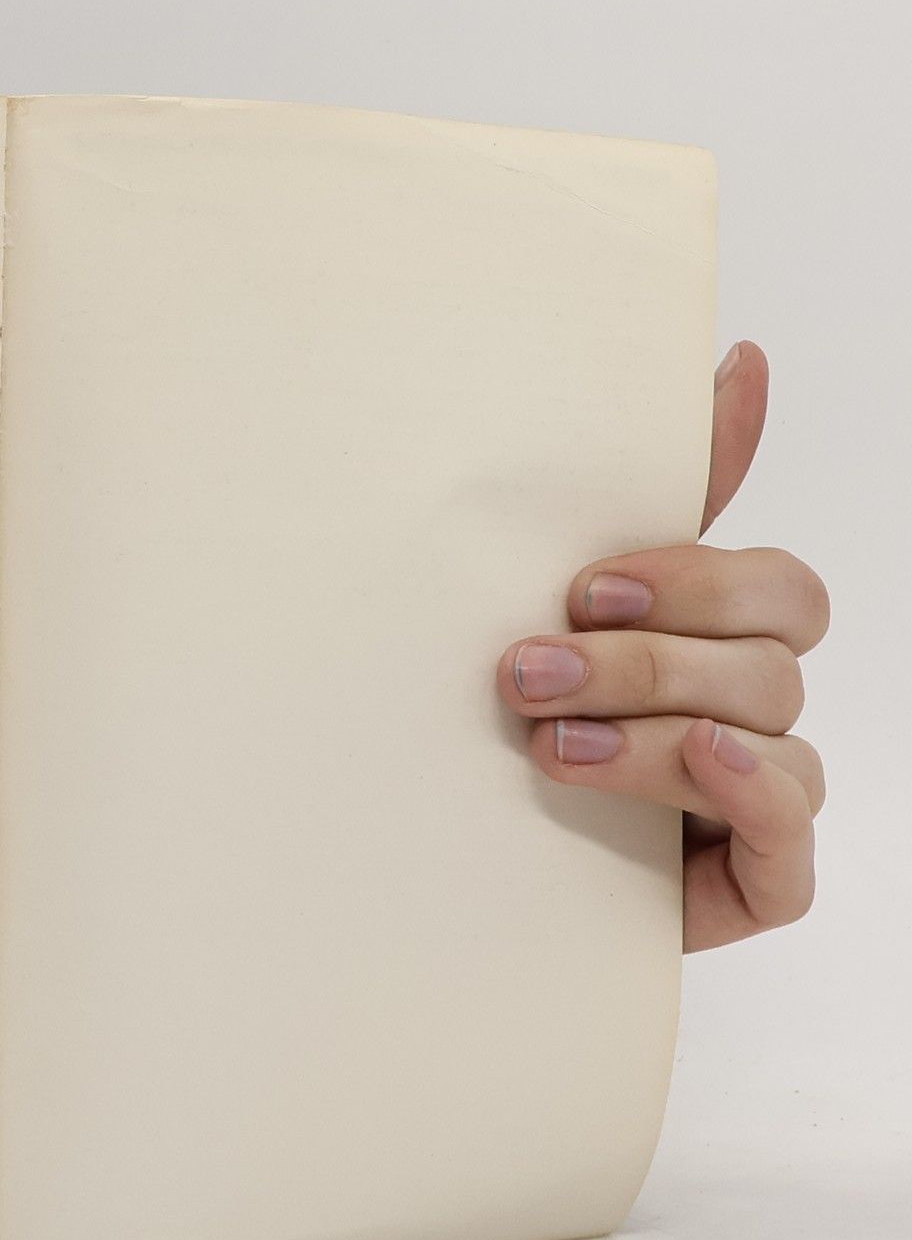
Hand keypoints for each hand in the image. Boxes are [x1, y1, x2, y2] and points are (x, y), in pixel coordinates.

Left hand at [498, 341, 827, 950]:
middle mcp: (751, 714)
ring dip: (652, 731)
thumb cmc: (512, 723)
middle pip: (765, 661)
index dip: (693, 580)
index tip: (581, 588)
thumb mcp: (559, 606)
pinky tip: (700, 761)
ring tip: (547, 742)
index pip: (777, 588)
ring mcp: (758, 798)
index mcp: (722, 643)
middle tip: (526, 671)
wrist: (448, 866)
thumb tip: (742, 361)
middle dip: (643, 660)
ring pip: (766, 739)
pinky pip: (792, 835)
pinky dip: (749, 791)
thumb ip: (656, 495)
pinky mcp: (754, 879)